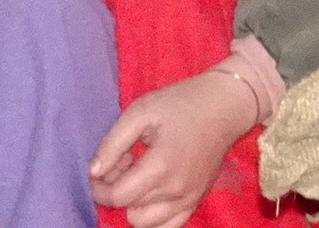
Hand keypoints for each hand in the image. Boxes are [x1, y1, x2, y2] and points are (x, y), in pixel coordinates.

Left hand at [89, 68, 260, 227]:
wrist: (223, 107)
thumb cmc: (180, 103)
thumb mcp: (140, 111)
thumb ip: (112, 143)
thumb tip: (94, 172)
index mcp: (161, 167)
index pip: (118, 196)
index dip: (99, 187)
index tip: (99, 168)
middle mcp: (176, 191)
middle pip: (130, 210)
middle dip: (117, 190)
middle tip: (124, 162)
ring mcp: (189, 200)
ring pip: (146, 223)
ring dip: (134, 203)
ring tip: (140, 174)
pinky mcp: (196, 202)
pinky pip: (168, 226)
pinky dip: (153, 215)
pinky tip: (153, 189)